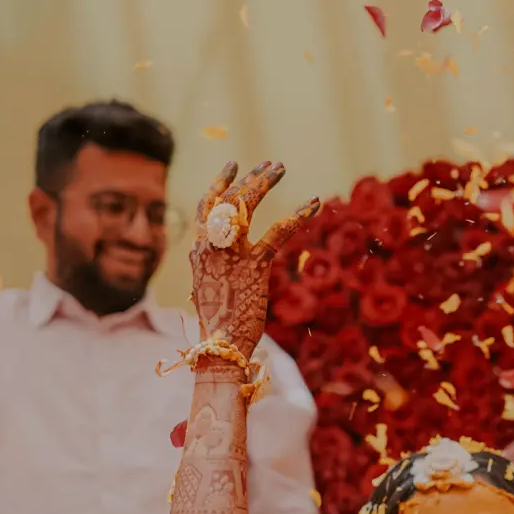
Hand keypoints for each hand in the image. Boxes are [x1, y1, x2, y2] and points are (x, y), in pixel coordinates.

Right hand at [189, 160, 319, 363]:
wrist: (220, 347)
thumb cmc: (219, 325)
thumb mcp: (210, 289)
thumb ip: (215, 268)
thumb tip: (222, 262)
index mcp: (200, 251)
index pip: (207, 207)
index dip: (220, 184)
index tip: (233, 167)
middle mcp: (211, 246)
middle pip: (228, 199)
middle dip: (250, 178)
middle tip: (270, 165)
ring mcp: (231, 254)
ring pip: (246, 205)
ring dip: (264, 182)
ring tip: (280, 167)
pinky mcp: (254, 266)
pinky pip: (277, 232)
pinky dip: (296, 215)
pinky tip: (313, 203)